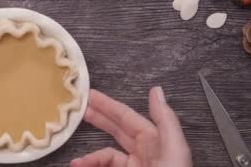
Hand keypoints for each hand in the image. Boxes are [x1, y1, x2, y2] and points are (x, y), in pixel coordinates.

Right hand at [71, 87, 191, 166]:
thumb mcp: (174, 152)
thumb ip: (165, 120)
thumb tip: (156, 91)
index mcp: (157, 143)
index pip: (128, 118)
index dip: (109, 105)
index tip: (89, 94)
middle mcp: (144, 155)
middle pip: (117, 131)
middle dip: (97, 119)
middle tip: (77, 109)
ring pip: (107, 157)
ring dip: (90, 158)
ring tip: (77, 163)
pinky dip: (92, 166)